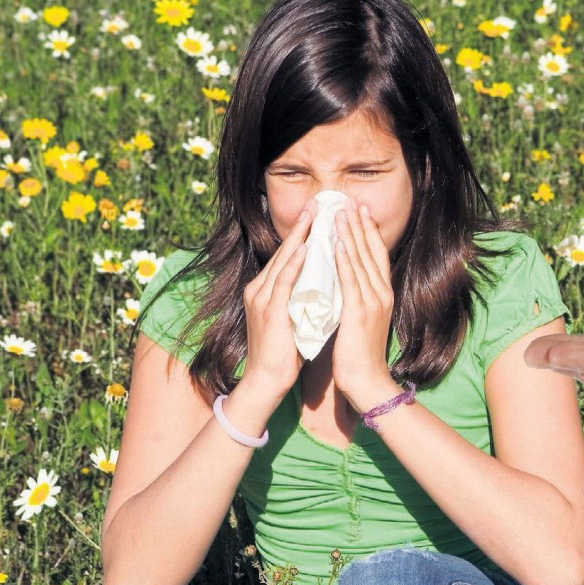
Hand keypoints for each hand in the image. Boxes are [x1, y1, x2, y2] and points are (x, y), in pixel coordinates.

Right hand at [240, 198, 315, 398]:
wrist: (267, 381)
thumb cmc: (284, 353)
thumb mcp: (294, 317)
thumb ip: (302, 297)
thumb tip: (323, 282)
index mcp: (266, 290)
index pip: (287, 256)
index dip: (303, 234)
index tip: (320, 215)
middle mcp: (260, 289)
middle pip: (284, 251)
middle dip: (302, 226)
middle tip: (318, 203)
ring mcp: (262, 298)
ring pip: (283, 260)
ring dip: (300, 236)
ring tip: (315, 216)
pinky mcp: (269, 311)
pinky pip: (282, 281)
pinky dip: (294, 263)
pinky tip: (305, 248)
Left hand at [331, 198, 396, 406]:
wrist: (366, 380)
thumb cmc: (360, 354)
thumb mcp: (362, 319)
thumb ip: (357, 297)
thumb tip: (346, 280)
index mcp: (382, 294)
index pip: (377, 255)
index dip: (369, 231)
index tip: (360, 210)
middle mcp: (381, 294)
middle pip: (371, 251)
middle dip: (360, 224)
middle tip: (351, 200)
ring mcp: (372, 302)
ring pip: (361, 260)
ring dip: (351, 235)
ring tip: (342, 213)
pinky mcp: (359, 313)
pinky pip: (351, 281)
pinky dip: (345, 261)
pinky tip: (338, 244)